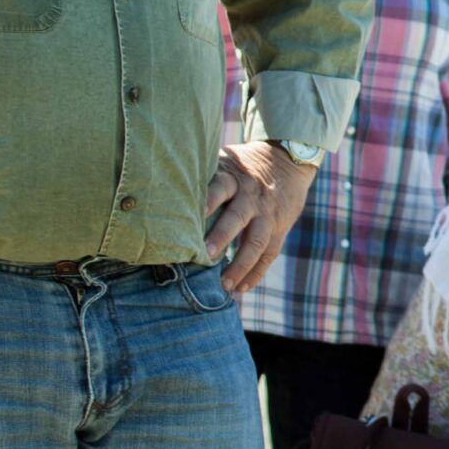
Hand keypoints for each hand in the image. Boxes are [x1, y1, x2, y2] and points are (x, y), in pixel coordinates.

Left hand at [204, 141, 316, 293]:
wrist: (286, 162)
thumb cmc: (243, 166)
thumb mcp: (226, 160)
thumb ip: (203, 173)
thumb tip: (161, 185)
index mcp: (234, 178)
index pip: (221, 187)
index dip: (209, 200)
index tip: (194, 215)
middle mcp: (252, 196)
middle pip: (238, 217)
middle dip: (222, 236)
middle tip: (205, 255)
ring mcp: (267, 214)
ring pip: (257, 241)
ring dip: (240, 264)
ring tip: (225, 284)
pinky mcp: (279, 228)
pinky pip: (269, 254)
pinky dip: (255, 273)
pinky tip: (241, 288)